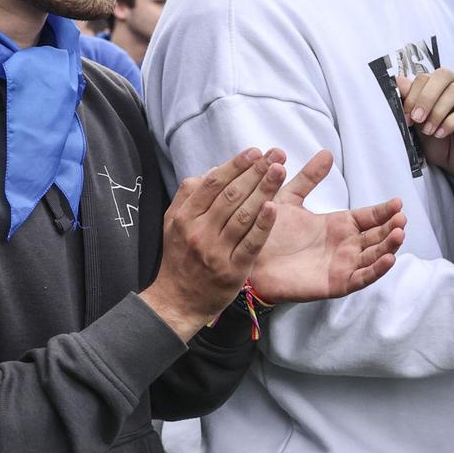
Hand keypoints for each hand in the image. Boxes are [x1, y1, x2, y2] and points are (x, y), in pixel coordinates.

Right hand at [143, 148, 284, 337]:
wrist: (178, 301)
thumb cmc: (181, 256)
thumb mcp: (173, 224)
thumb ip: (189, 196)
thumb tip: (212, 170)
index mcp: (184, 217)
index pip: (212, 184)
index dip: (235, 165)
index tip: (255, 151)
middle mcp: (199, 231)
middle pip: (231, 195)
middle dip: (255, 172)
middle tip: (275, 155)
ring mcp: (215, 251)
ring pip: (242, 215)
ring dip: (263, 190)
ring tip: (280, 170)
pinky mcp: (232, 270)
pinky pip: (250, 243)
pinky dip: (263, 225)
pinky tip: (275, 207)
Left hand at [247, 150, 406, 304]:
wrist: (246, 259)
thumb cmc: (267, 231)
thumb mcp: (289, 199)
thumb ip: (308, 178)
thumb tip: (327, 153)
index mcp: (338, 225)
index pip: (369, 217)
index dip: (384, 211)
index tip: (397, 202)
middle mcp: (345, 245)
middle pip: (377, 236)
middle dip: (392, 228)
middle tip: (401, 218)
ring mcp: (343, 265)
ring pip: (374, 256)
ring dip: (389, 247)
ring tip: (399, 234)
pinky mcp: (336, 284)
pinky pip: (362, 278)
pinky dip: (377, 270)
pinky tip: (388, 259)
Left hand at [397, 70, 453, 182]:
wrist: (453, 163)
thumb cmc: (436, 141)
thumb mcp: (417, 123)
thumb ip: (409, 102)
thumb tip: (398, 81)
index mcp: (436, 87)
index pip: (425, 77)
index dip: (412, 94)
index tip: (405, 115)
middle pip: (443, 75)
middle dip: (426, 97)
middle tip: (417, 118)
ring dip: (438, 110)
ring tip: (429, 130)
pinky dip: (451, 122)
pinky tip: (441, 134)